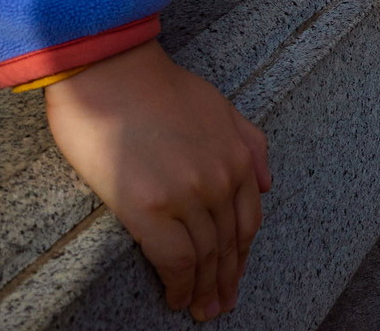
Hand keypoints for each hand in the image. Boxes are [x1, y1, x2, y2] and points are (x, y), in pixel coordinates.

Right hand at [45, 41, 269, 320]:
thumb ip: (249, 143)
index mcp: (238, 157)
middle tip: (221, 305)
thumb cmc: (157, 87)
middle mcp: (220, 179)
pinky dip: (180, 284)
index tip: (236, 271)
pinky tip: (177, 298)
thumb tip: (268, 183)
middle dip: (227, 278)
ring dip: (205, 288)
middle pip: (230, 243)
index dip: (242, 251)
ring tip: (201, 310)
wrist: (112, 72)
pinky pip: (175, 259)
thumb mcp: (219, 106)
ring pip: (205, 256)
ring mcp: (188, 195)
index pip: (248, 219)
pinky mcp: (150, 208)